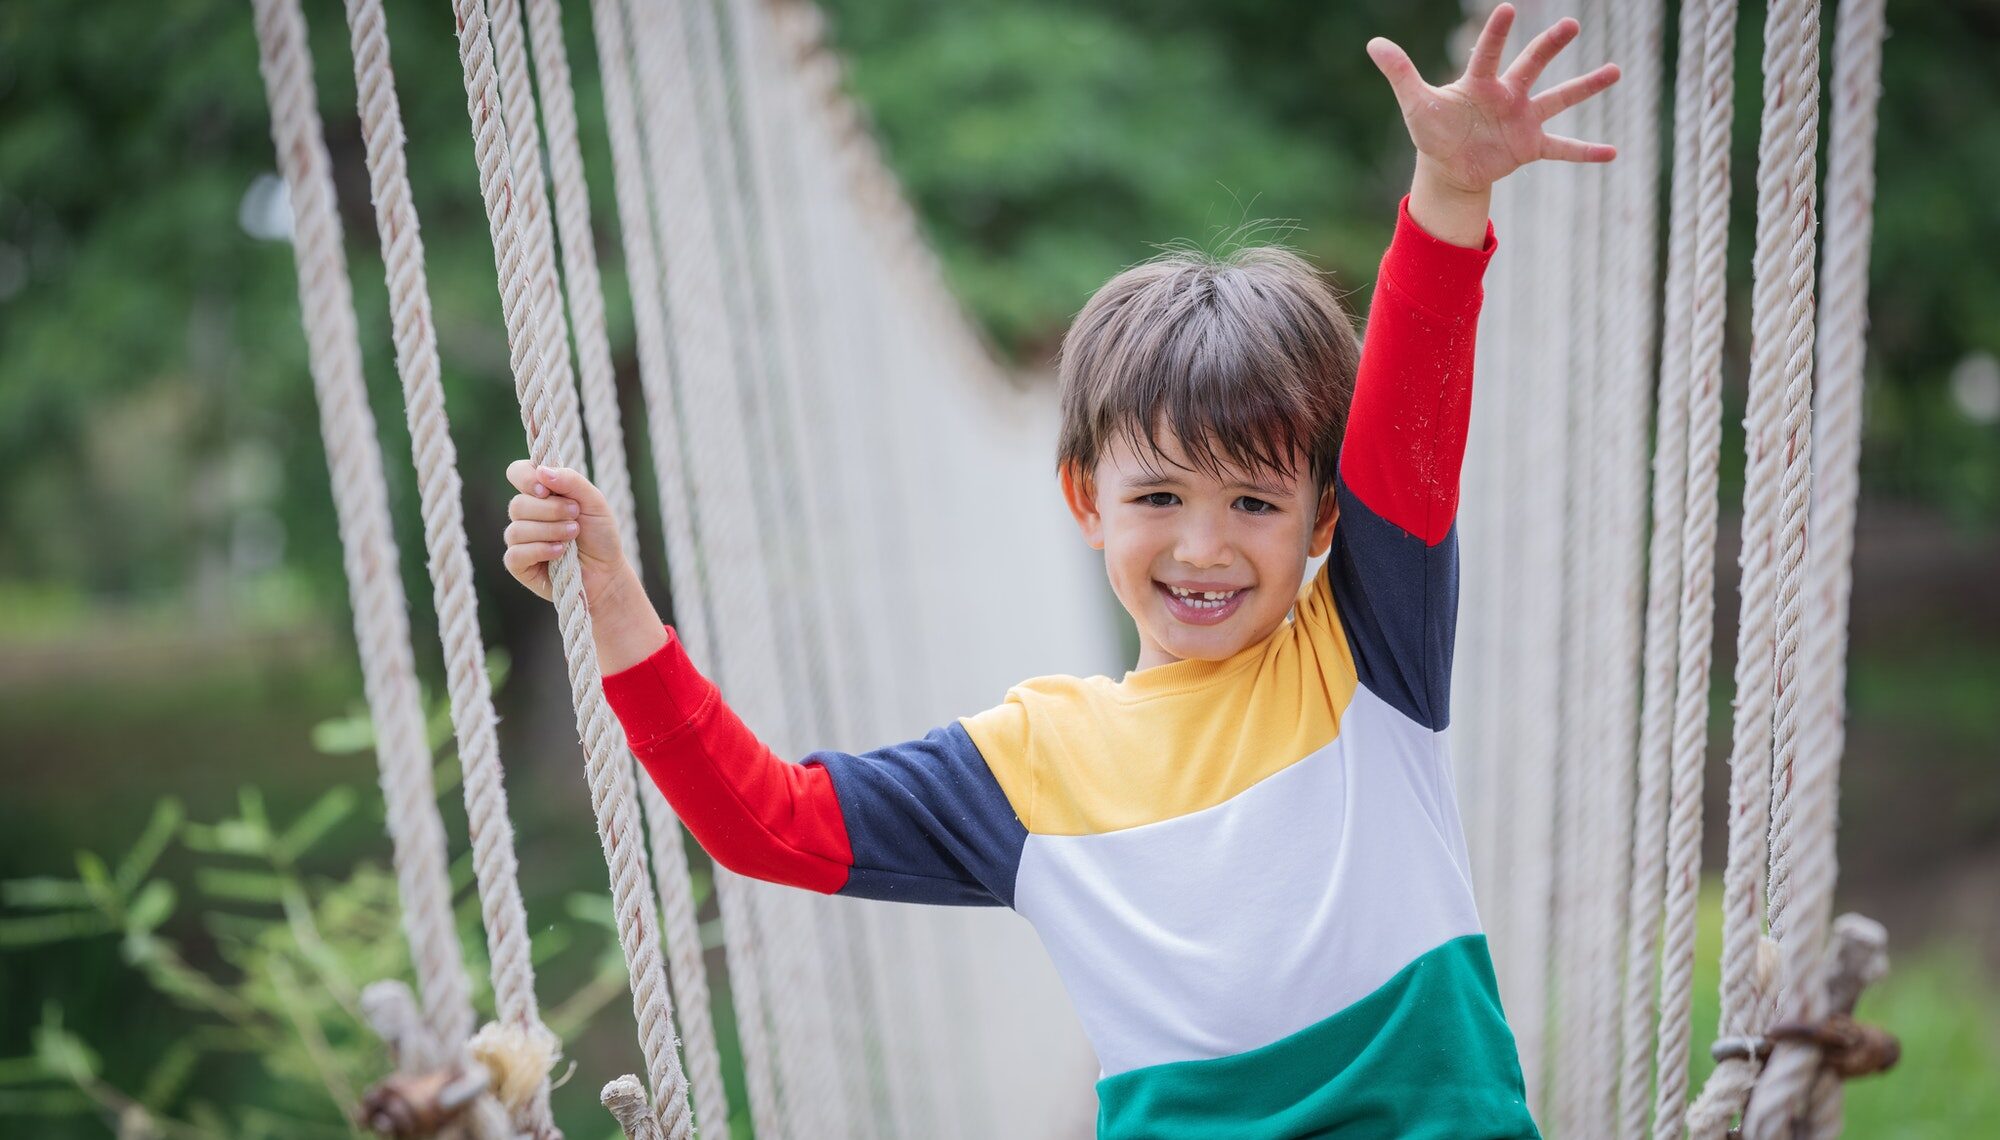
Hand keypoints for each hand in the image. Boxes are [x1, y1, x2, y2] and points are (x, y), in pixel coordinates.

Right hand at [502, 460, 630, 605]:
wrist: (607, 571)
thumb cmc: (600, 534)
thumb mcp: (594, 501)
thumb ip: (571, 481)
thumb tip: (541, 471)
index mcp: (540, 493)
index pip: (516, 472)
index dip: (526, 478)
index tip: (547, 490)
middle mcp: (526, 514)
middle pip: (518, 504)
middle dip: (551, 511)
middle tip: (576, 517)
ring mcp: (519, 539)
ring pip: (517, 529)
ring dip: (551, 531)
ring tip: (573, 536)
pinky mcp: (518, 564)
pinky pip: (515, 554)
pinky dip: (540, 551)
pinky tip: (559, 553)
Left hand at [1368, 4, 1619, 196]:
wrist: (1449, 167)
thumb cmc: (1433, 130)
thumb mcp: (1416, 104)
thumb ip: (1400, 73)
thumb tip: (1373, 42)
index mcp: (1480, 83)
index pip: (1488, 53)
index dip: (1496, 33)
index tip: (1507, 9)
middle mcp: (1507, 95)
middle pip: (1531, 65)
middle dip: (1549, 45)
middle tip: (1571, 23)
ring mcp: (1523, 119)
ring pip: (1559, 98)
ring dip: (1586, 86)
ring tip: (1616, 70)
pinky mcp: (1530, 146)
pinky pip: (1563, 148)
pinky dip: (1586, 152)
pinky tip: (1612, 153)